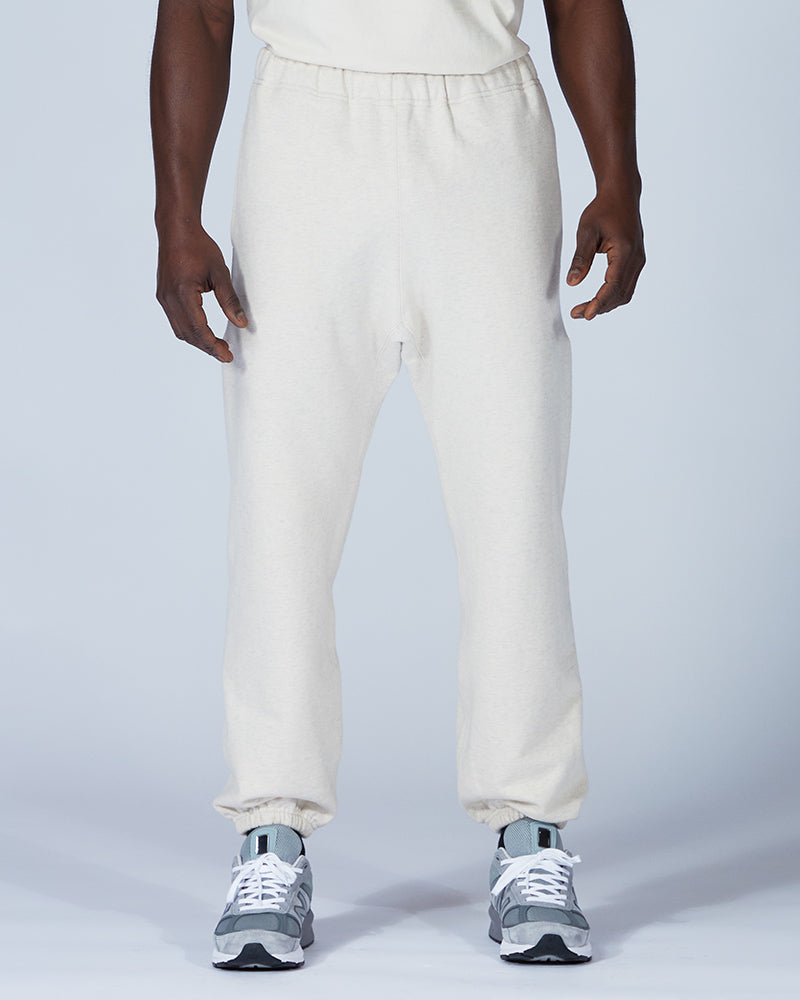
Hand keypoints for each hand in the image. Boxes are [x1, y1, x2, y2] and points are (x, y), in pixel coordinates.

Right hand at [155, 222, 247, 361]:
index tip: (228, 355)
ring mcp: (163, 298)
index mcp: (183, 294)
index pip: (199, 330)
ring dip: (198, 341)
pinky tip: (204, 332)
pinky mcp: (163, 296)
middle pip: (188, 335)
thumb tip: (242, 323)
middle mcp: (169, 299)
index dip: (214, 346)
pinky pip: (175, 321)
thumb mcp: (220, 272)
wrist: (176, 230)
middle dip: (207, 347)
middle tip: (226, 354)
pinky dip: (190, 331)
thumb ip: (230, 300)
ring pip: (180, 331)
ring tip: (217, 345)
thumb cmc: (199, 247)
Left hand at [566, 189, 644, 319]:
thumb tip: (572, 283)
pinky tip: (596, 299)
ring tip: (583, 310)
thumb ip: (580, 257)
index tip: (584, 315)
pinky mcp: (636, 261)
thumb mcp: (586, 231)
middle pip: (620, 295)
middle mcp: (636, 259)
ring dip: (606, 305)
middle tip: (576, 314)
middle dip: (599, 308)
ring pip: (625, 294)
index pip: (613, 286)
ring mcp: (639, 261)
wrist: (621, 194)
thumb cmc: (602, 209)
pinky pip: (626, 286)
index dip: (599, 303)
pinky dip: (612, 296)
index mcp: (625, 252)